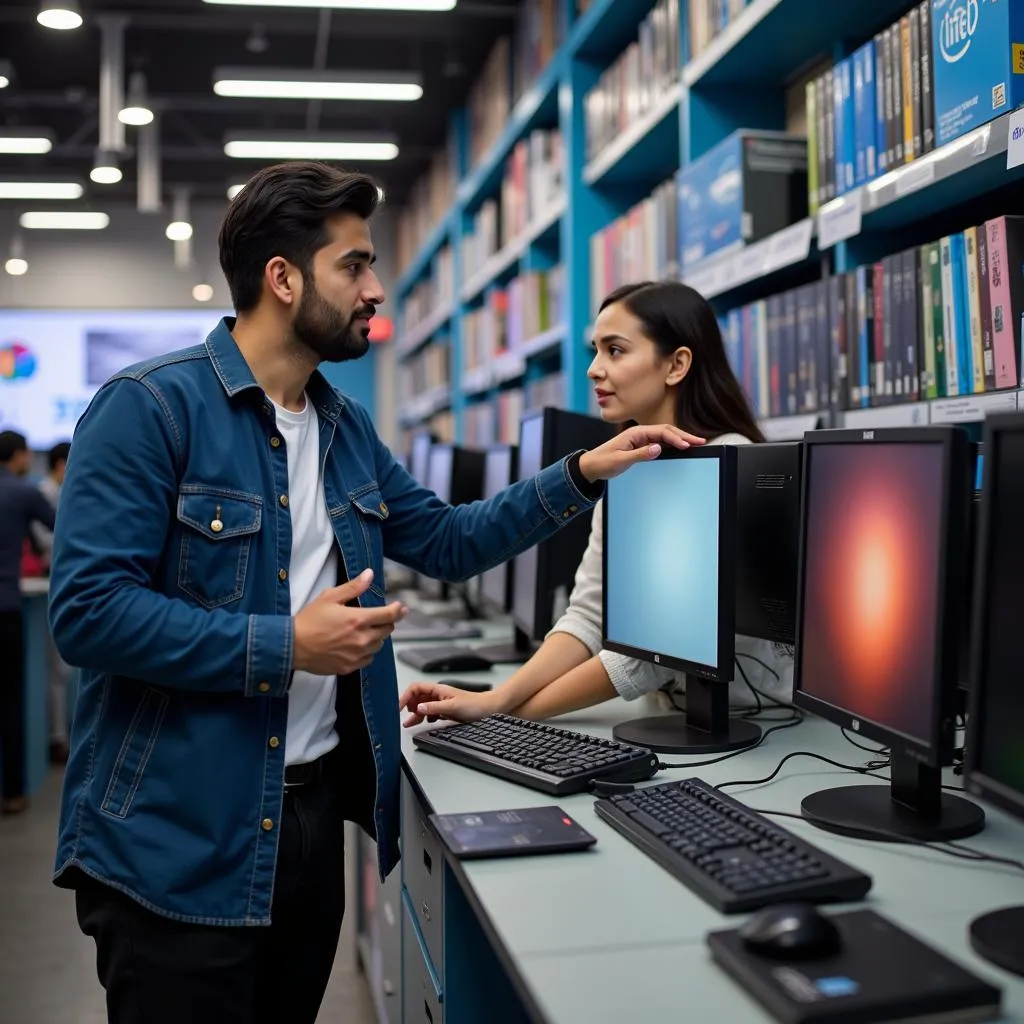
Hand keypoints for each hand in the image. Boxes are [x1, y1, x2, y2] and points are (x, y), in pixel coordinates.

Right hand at [293, 569, 405, 675]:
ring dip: (377, 636)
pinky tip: (357, 645)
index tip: (401, 607)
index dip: (398, 610)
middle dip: (386, 622)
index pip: (389, 615)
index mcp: (358, 620)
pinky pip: (368, 659)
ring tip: (365, 629)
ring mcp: (356, 655)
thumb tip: (370, 575)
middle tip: (380, 617)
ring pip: (379, 645)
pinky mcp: (349, 667)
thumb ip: (353, 587)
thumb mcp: (329, 597)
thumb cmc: (309, 620)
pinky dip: (367, 651)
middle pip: (387, 631)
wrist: (291, 646)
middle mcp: (361, 639)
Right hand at [399, 682, 496, 727]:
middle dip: (408, 707)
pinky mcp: (446, 711)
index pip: (416, 688)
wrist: (490, 709)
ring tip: (408, 724)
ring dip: (415, 714)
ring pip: (423, 707)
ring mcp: (442, 703)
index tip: (399, 707)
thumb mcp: (452, 707)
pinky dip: (425, 718)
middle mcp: (438, 695)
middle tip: (403, 718)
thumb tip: (418, 708)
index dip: (406, 696)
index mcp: (438, 690)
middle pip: (417, 698)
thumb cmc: (475, 704)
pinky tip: (424, 723)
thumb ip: (434, 708)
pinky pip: (431, 714)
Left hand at [577, 424, 705, 481]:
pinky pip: (659, 443)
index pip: (661, 432)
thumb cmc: (603, 462)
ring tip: (695, 443)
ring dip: (680, 439)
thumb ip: (640, 454)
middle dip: (684, 435)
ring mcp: (641, 439)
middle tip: (700, 441)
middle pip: (666, 431)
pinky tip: (680, 448)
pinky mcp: (641, 446)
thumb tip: (658, 448)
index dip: (676, 438)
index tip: (687, 445)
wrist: (591, 466)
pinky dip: (671, 445)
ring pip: (664, 437)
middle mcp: (639, 434)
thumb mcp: (621, 460)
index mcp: (635, 433)